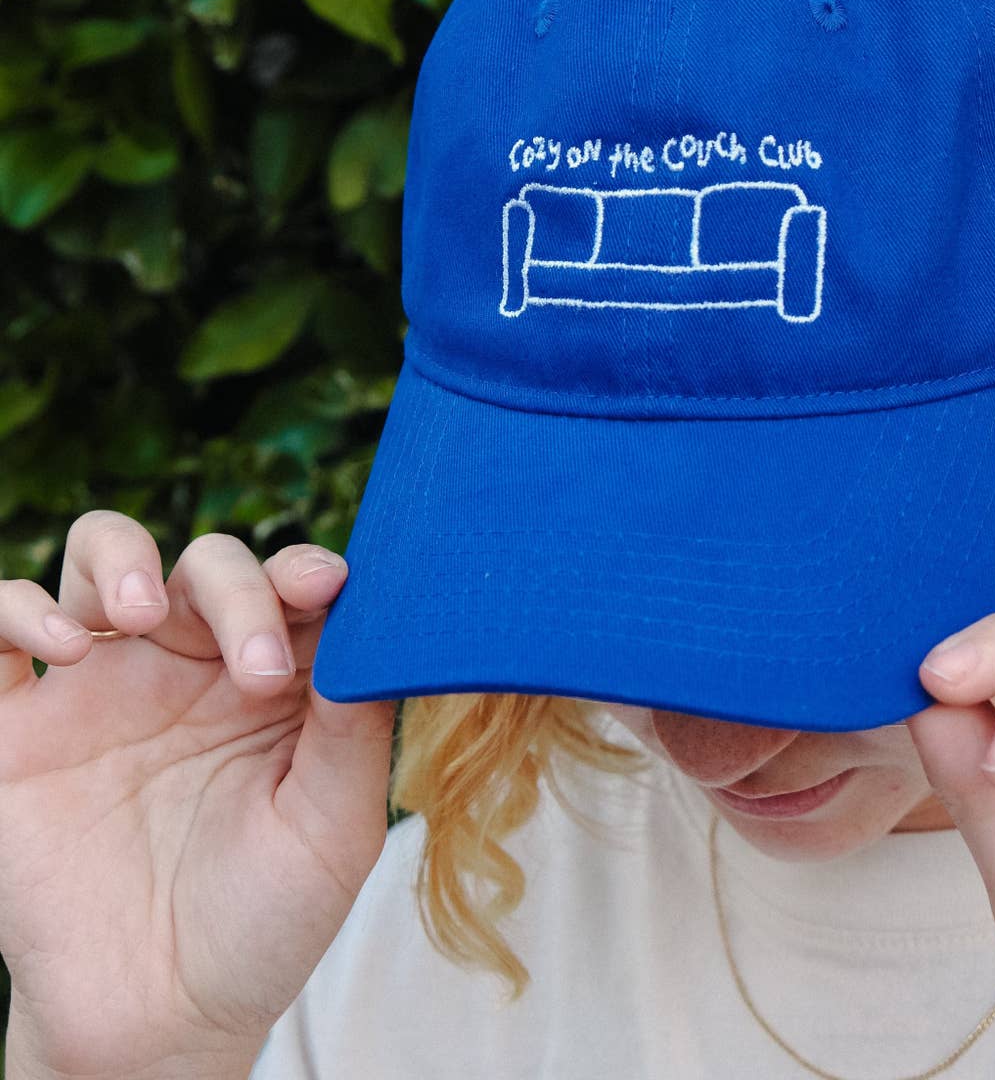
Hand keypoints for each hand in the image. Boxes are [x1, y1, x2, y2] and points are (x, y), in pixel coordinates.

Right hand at [0, 511, 395, 1078]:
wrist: (159, 1021)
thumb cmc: (265, 919)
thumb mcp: (334, 827)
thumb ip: (355, 726)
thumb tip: (374, 627)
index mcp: (273, 678)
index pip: (291, 587)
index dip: (307, 572)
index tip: (326, 588)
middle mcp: (191, 666)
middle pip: (207, 564)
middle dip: (235, 589)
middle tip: (255, 667)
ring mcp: (103, 686)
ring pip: (101, 557)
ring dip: (125, 558)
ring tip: (143, 616)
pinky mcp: (20, 727)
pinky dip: (17, 606)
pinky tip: (66, 646)